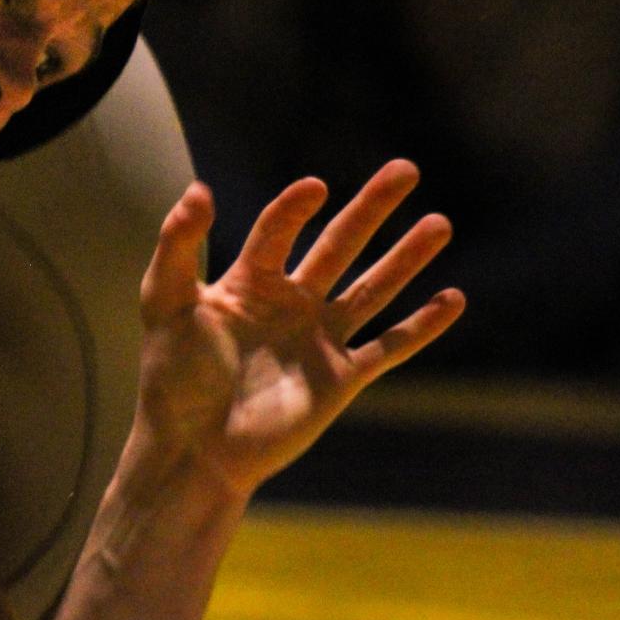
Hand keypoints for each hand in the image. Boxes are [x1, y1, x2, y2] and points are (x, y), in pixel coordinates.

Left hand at [134, 161, 463, 498]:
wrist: (194, 450)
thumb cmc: (171, 378)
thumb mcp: (165, 302)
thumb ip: (177, 245)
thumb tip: (198, 189)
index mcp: (249, 282)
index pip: (279, 230)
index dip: (296, 207)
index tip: (315, 187)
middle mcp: (290, 303)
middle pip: (339, 244)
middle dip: (372, 208)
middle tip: (405, 169)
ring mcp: (319, 340)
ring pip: (372, 288)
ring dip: (406, 257)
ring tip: (440, 222)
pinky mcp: (340, 378)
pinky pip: (389, 346)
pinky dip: (422, 326)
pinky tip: (454, 298)